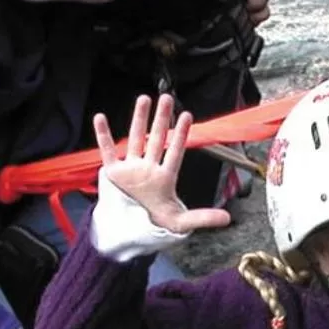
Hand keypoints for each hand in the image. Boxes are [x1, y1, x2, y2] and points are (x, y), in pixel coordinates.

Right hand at [94, 94, 231, 234]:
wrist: (130, 230)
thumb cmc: (157, 222)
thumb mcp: (180, 222)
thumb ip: (202, 218)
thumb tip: (228, 218)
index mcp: (165, 177)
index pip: (175, 152)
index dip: (181, 135)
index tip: (186, 115)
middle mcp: (149, 168)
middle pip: (156, 139)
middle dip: (161, 119)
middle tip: (167, 98)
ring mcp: (131, 168)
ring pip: (135, 139)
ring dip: (138, 120)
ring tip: (144, 99)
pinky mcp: (113, 173)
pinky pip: (107, 151)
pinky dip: (102, 135)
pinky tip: (100, 117)